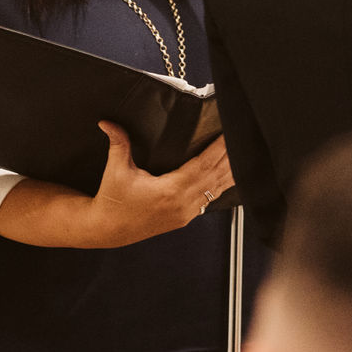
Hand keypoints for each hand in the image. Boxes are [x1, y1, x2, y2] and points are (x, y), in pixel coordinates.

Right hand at [79, 122, 232, 248]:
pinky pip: (209, 199)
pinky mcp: (184, 218)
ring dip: (230, 171)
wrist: (107, 230)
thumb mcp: (116, 170)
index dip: (219, 149)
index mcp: (170, 191)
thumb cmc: (112, 201)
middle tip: (241, 136)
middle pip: (215, 176)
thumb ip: (118, 143)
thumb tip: (107, 121)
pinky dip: (221, 185)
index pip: (203, 166)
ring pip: (216, 189)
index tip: (229, 133)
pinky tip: (230, 176)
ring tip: (243, 153)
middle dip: (229, 156)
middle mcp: (182, 204)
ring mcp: (185, 213)